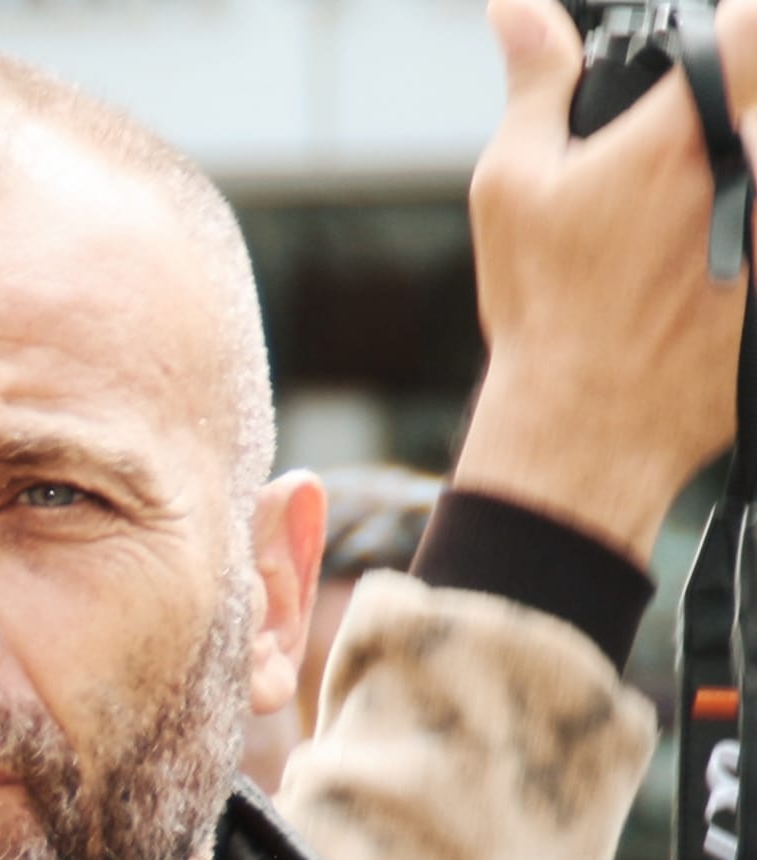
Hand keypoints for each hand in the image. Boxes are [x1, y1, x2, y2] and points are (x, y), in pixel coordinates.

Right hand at [454, 0, 756, 567]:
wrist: (584, 431)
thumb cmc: (545, 314)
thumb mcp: (513, 189)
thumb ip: (532, 86)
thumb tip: (516, 11)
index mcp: (685, 134)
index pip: (752, 28)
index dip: (738, 29)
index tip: (717, 48)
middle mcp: (750, 173)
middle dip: (728, 125)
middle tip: (670, 174)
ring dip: (731, 193)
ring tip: (670, 246)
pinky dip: (740, 253)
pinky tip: (696, 286)